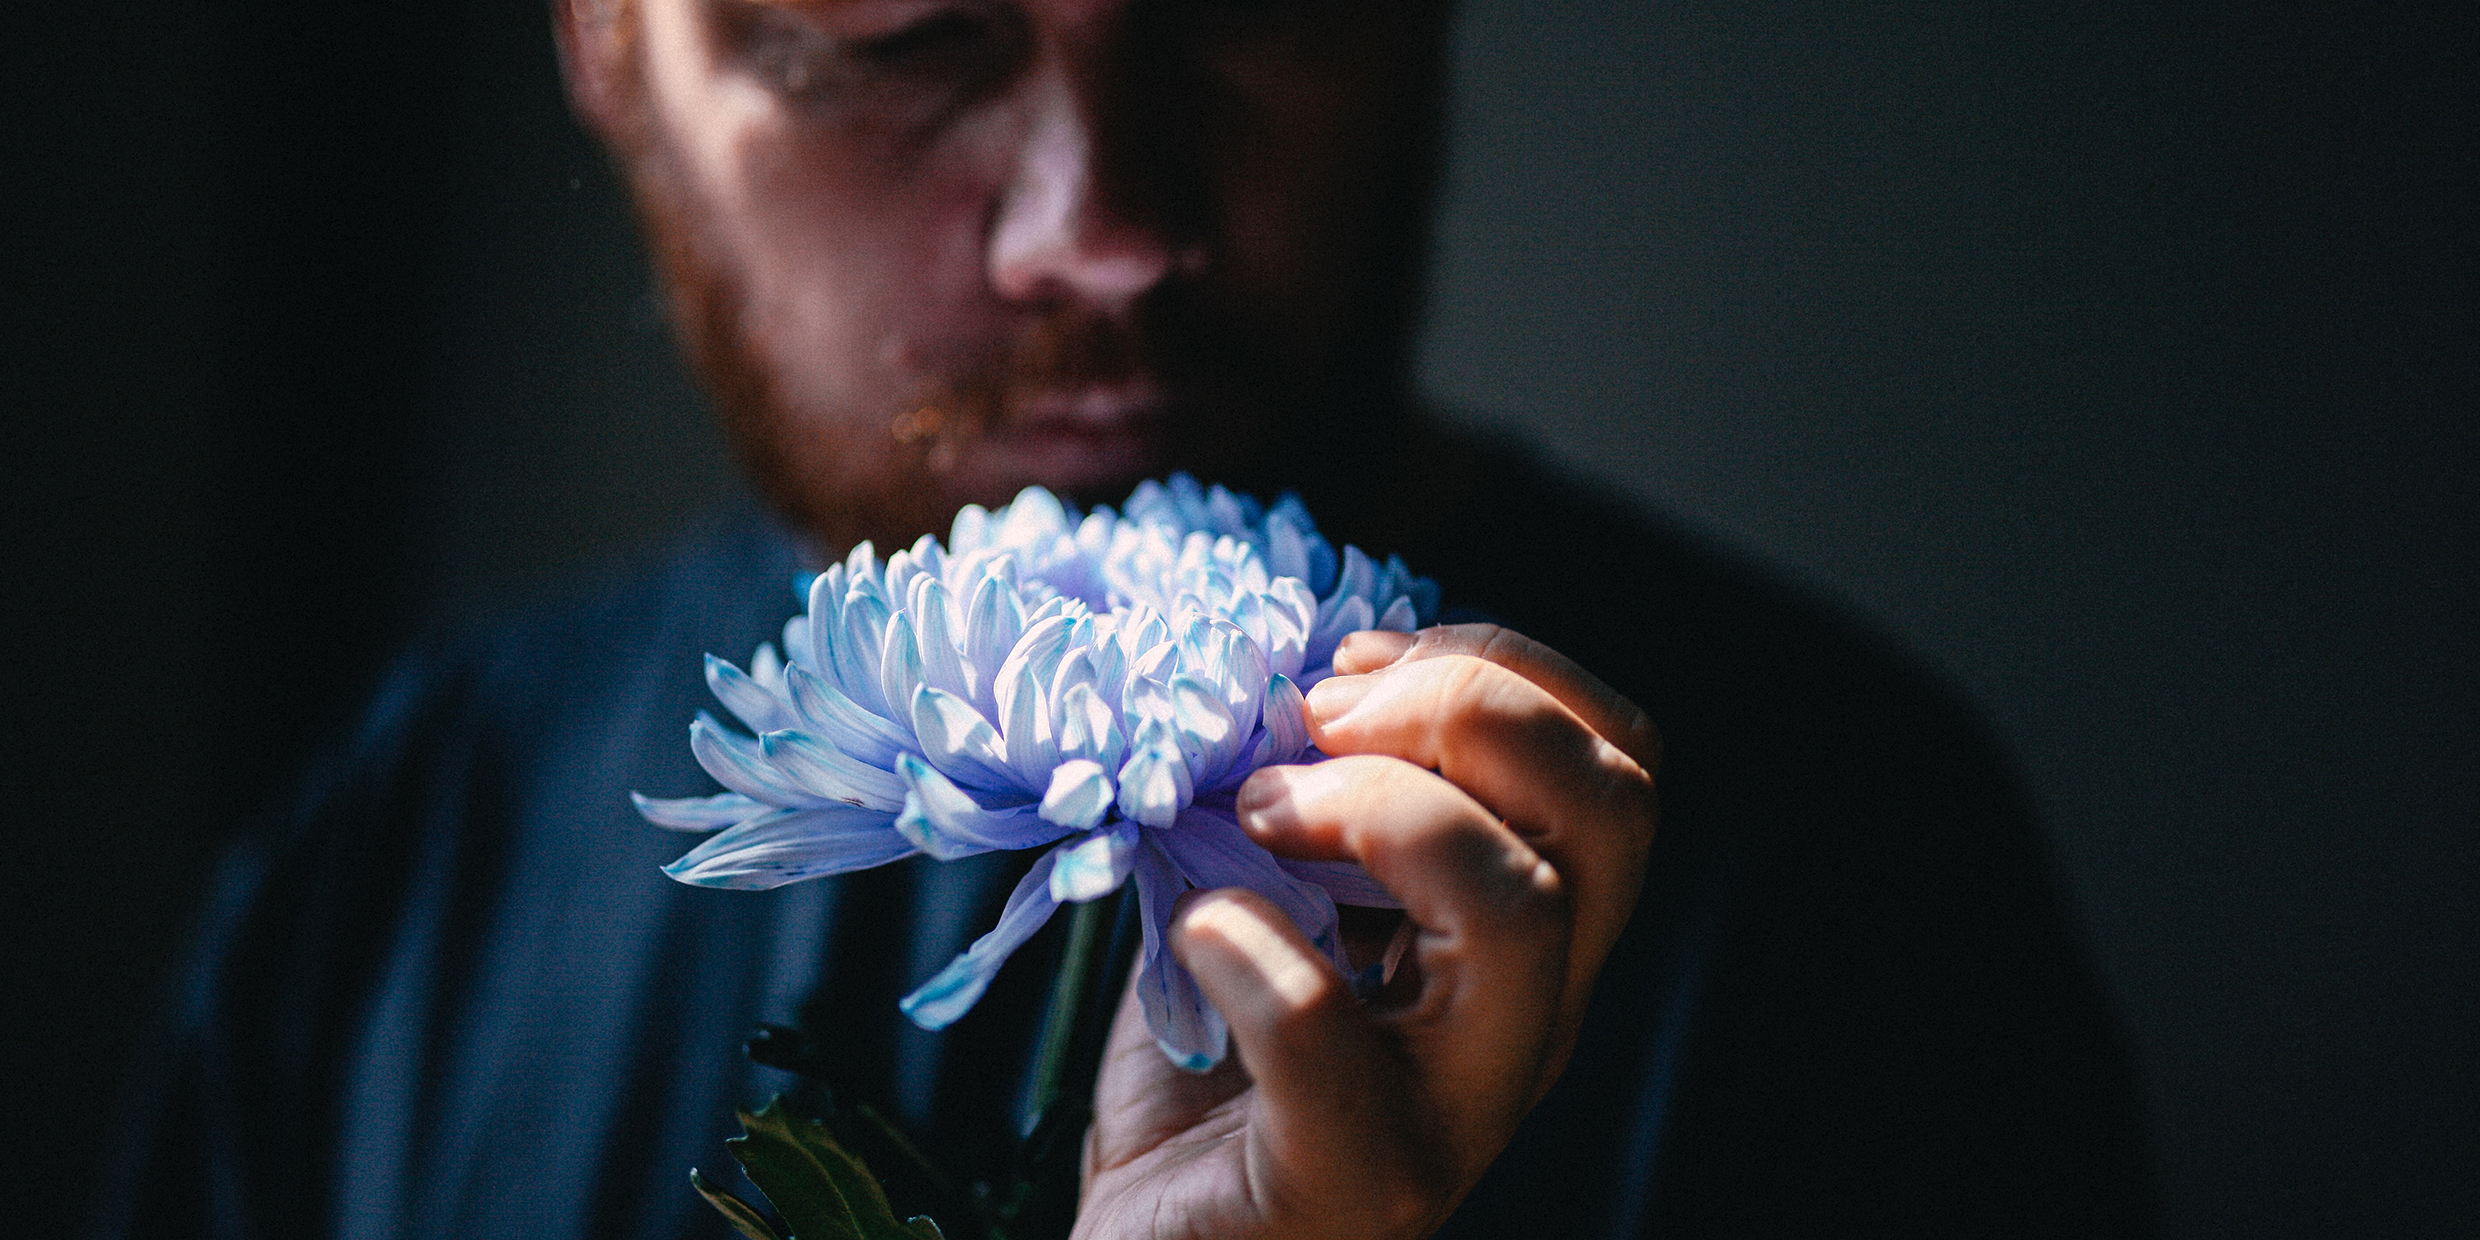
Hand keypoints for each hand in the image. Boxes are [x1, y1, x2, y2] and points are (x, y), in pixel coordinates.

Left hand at [1074, 625, 1661, 1239]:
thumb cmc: (1211, 1075)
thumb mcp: (1272, 896)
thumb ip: (1308, 792)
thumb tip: (1288, 669)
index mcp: (1532, 940)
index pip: (1621, 766)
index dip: (1507, 670)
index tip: (1356, 662)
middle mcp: (1531, 1019)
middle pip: (1612, 813)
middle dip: (1465, 710)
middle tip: (1310, 721)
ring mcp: (1460, 1109)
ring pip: (1524, 910)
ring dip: (1374, 808)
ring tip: (1252, 813)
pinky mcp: (1356, 1181)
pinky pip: (1331, 1032)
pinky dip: (1251, 947)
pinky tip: (1198, 934)